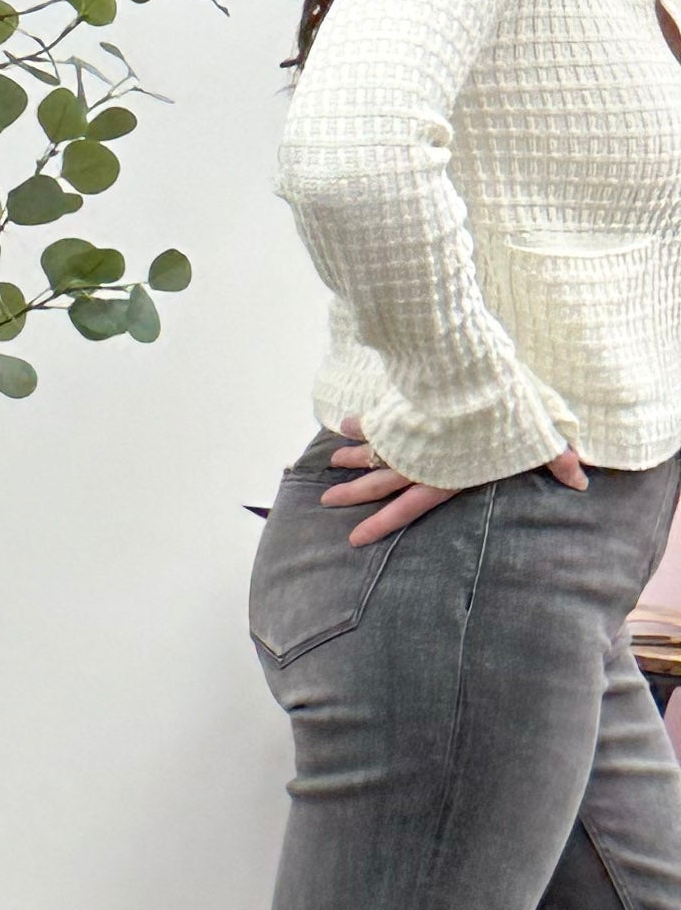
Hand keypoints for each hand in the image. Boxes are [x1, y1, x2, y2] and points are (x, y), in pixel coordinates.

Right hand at [320, 429, 583, 546]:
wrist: (477, 370)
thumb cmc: (510, 407)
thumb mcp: (538, 436)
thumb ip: (556, 459)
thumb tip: (581, 481)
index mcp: (447, 473)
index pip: (408, 505)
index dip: (382, 523)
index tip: (355, 538)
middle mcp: (423, 457)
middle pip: (380, 480)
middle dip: (354, 494)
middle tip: (328, 501)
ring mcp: (412, 432)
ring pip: (374, 449)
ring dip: (353, 457)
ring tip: (332, 464)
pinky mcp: (410, 408)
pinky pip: (379, 419)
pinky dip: (362, 422)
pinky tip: (345, 424)